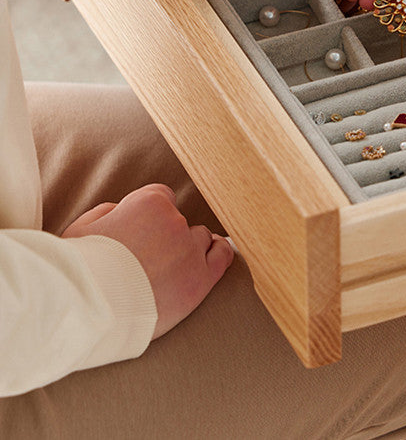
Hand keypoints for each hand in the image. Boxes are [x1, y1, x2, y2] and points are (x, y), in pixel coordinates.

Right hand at [62, 184, 233, 338]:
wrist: (89, 310)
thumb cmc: (80, 270)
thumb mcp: (84, 227)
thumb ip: (110, 212)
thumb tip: (122, 211)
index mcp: (149, 203)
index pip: (162, 197)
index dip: (151, 215)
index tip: (143, 231)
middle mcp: (175, 222)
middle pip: (180, 221)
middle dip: (167, 234)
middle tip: (150, 257)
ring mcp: (190, 250)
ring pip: (201, 238)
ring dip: (189, 248)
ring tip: (171, 267)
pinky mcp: (200, 280)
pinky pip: (222, 256)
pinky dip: (219, 253)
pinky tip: (213, 255)